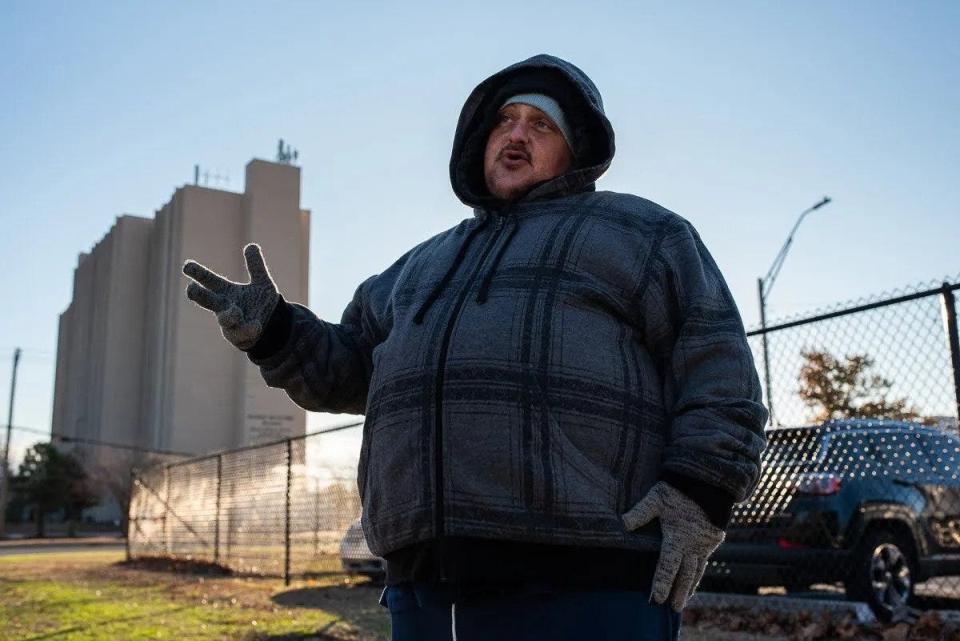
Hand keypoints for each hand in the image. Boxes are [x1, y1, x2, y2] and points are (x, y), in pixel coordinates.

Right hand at [182, 243, 279, 349]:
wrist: (273, 325)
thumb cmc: (261, 302)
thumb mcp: (262, 282)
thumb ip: (256, 266)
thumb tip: (251, 246)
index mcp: (226, 292)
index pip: (209, 281)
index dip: (198, 274)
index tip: (187, 266)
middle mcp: (224, 307)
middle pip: (207, 300)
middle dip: (199, 295)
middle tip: (190, 289)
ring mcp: (230, 323)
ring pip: (224, 319)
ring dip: (229, 315)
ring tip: (236, 311)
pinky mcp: (239, 337)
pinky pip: (242, 333)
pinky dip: (249, 329)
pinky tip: (256, 326)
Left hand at [621, 481, 724, 611]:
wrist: (708, 484)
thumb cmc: (678, 491)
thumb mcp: (657, 497)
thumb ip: (641, 512)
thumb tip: (622, 523)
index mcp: (677, 537)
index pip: (667, 566)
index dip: (661, 583)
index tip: (656, 599)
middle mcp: (691, 545)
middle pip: (684, 574)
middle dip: (678, 592)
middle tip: (673, 608)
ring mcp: (703, 545)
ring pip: (696, 571)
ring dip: (689, 587)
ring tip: (683, 602)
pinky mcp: (711, 542)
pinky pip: (703, 563)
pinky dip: (698, 576)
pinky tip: (693, 583)